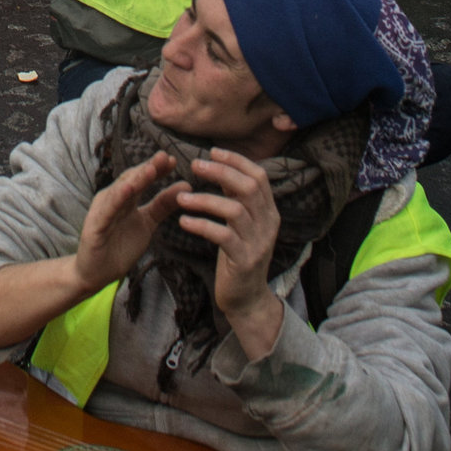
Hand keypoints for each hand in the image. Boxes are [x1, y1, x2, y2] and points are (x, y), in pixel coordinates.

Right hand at [73, 151, 188, 298]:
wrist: (96, 274)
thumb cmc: (119, 247)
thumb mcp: (147, 224)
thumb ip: (163, 205)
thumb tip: (186, 186)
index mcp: (125, 198)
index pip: (141, 178)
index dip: (156, 169)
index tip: (173, 160)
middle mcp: (113, 200)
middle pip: (132, 180)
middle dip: (148, 168)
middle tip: (164, 157)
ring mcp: (103, 211)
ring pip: (120, 192)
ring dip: (135, 179)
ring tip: (151, 169)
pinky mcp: (95, 226)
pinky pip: (108, 211)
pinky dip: (117, 198)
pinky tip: (128, 189)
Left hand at [178, 148, 287, 353]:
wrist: (247, 299)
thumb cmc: (238, 256)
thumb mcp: (242, 225)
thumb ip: (236, 199)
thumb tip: (221, 166)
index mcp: (269, 212)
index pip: (259, 176)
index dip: (236, 161)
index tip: (212, 151)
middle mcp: (268, 224)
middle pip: (248, 188)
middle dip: (220, 172)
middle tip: (194, 166)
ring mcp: (258, 243)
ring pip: (234, 210)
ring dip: (204, 200)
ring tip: (180, 198)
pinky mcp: (244, 260)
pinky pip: (222, 236)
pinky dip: (201, 225)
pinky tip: (183, 221)